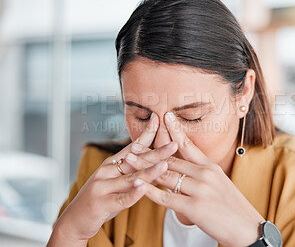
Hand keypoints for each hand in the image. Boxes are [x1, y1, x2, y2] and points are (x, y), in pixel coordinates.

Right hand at [48, 114, 176, 245]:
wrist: (74, 220)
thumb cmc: (101, 200)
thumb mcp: (117, 182)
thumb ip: (133, 172)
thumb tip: (158, 163)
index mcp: (111, 164)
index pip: (133, 146)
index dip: (146, 133)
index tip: (159, 119)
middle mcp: (106, 171)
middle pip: (135, 160)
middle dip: (156, 151)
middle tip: (174, 144)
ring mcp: (102, 187)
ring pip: (130, 178)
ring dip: (149, 171)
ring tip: (165, 164)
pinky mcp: (101, 204)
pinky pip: (120, 199)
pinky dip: (132, 194)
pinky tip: (144, 188)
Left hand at [136, 112, 264, 246]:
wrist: (247, 227)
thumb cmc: (233, 207)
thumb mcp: (220, 183)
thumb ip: (203, 174)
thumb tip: (187, 168)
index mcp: (210, 167)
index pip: (189, 145)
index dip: (176, 130)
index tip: (166, 117)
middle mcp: (204, 174)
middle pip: (171, 160)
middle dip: (149, 152)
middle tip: (133, 144)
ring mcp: (199, 190)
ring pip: (166, 175)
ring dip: (144, 167)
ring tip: (128, 160)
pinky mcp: (194, 207)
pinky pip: (167, 197)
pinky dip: (150, 191)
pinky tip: (138, 185)